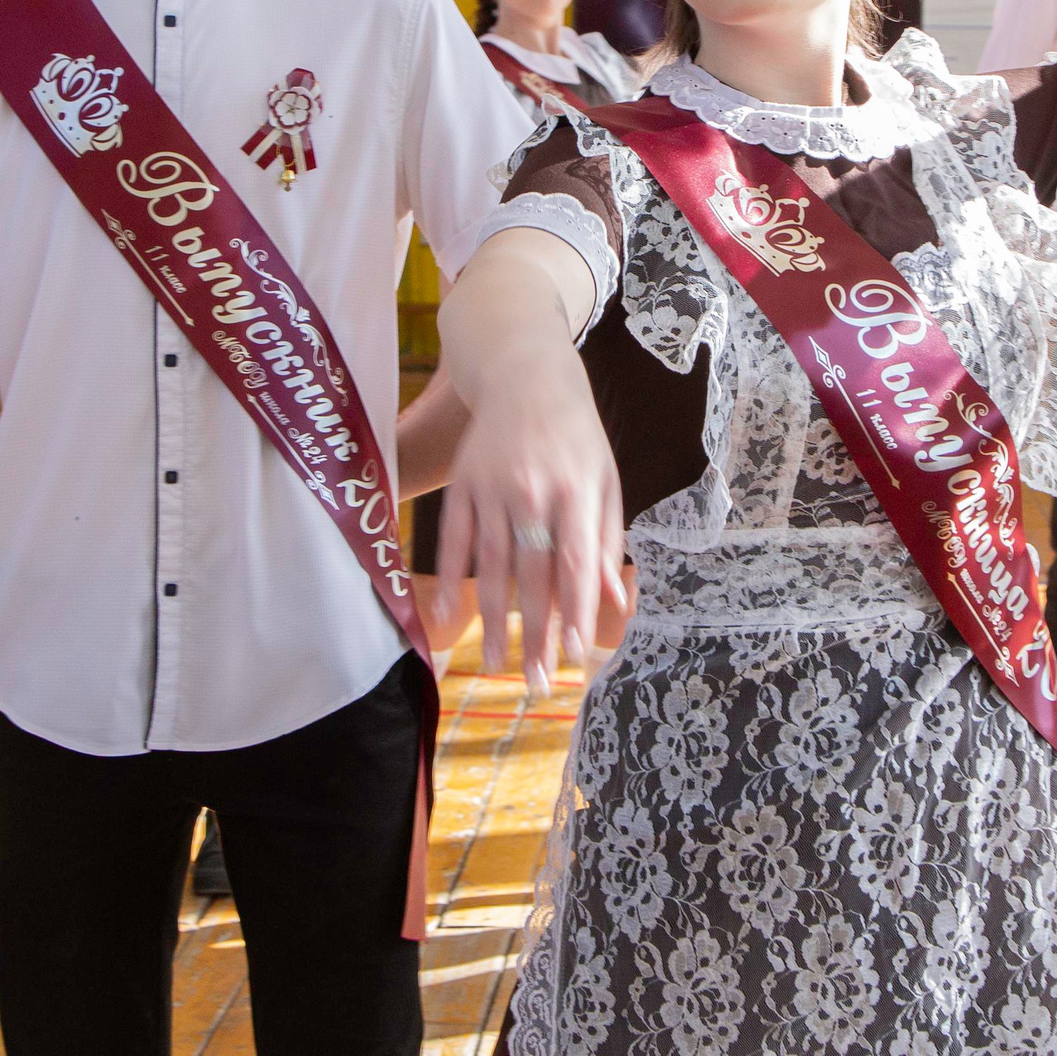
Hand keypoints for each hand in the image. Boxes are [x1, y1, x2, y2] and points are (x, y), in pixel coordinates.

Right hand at [444, 351, 620, 695]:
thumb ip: (606, 539)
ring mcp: (492, 487)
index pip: (575, 561)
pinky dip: (446, 580)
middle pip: (532, 574)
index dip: (575, 611)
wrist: (526, 376)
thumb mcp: (604, 479)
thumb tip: (612, 600)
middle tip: (537, 682)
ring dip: (492, 621)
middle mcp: (532, 490)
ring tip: (495, 666)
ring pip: (490, 565)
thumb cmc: (576, 436)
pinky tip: (444, 619)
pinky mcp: (461, 484)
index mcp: (576, 490)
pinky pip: (453, 540)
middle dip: (535, 633)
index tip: (577, 655)